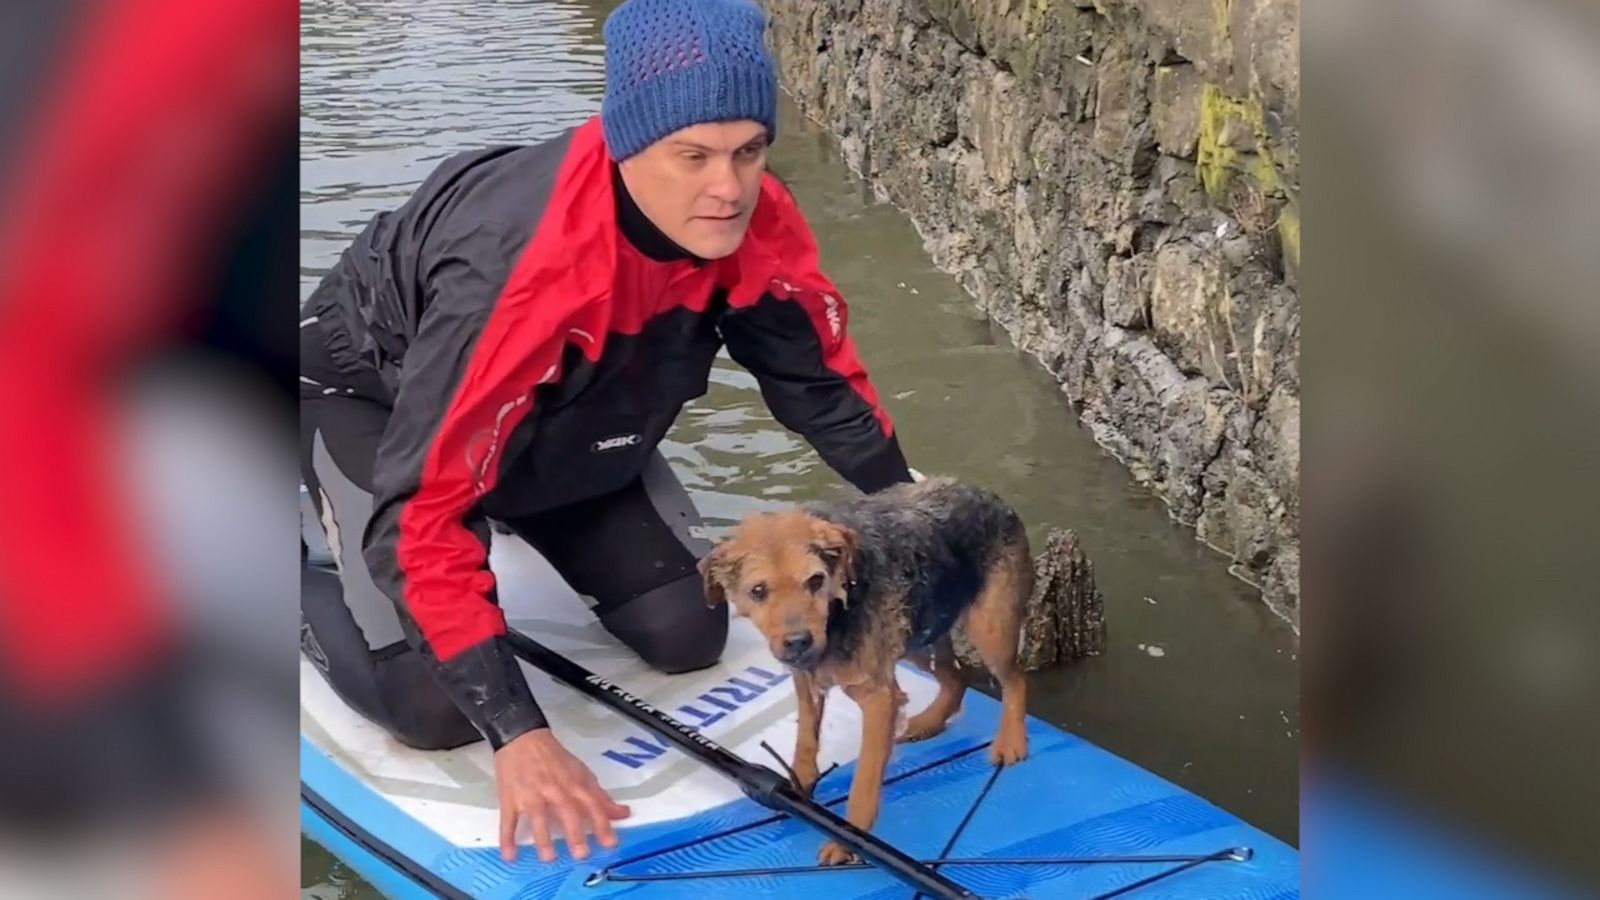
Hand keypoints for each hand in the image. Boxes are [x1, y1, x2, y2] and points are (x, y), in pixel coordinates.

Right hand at [493, 728, 630, 861]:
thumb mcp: (581, 772)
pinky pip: (509, 820)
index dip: (602, 823)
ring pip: (538, 817)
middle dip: (575, 833)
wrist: (522, 738)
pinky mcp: (510, 798)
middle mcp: (554, 789)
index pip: (592, 804)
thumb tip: (621, 813)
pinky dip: (507, 838)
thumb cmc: (553, 758)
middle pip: (566, 811)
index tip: (610, 843)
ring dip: (543, 838)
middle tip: (581, 854)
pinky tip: (510, 855)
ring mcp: (530, 794)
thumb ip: (600, 796)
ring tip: (548, 858)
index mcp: (573, 783)